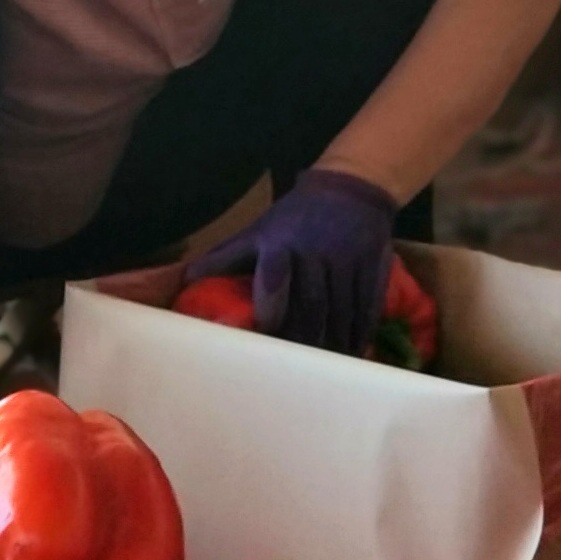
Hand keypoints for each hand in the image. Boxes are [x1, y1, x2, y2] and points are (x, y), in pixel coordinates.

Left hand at [183, 168, 398, 354]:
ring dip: (332, 344)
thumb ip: (227, 258)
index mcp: (280, 243)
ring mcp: (347, 260)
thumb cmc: (293, 218)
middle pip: (311, 305)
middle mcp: (315, 251)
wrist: (349, 189)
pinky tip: (350, 352)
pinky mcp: (373, 267)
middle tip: (295, 369)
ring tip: (323, 370)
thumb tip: (186, 280)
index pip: (275, 276)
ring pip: (341, 311)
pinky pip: (367, 307)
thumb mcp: (258, 231)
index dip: (271, 307)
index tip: (268, 333)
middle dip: (303, 338)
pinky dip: (359, 334)